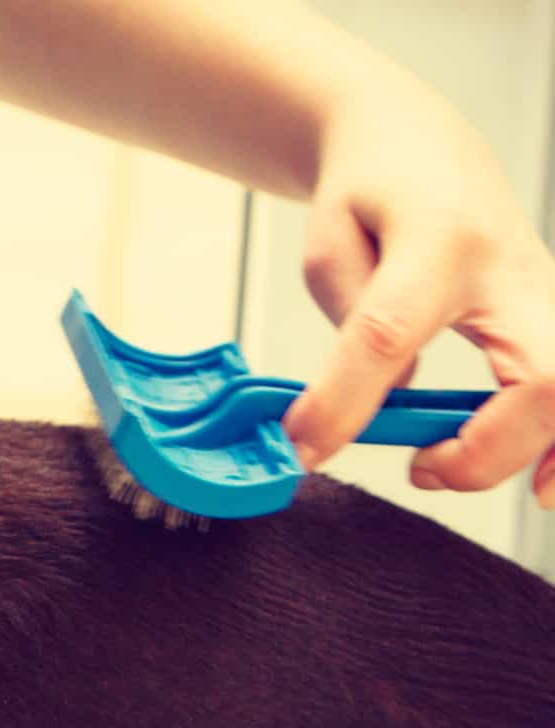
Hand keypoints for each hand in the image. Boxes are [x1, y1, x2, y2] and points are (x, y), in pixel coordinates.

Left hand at [282, 86, 554, 504]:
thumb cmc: (369, 194)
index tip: (301, 445)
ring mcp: (549, 293)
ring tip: (464, 474)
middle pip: (543, 375)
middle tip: (421, 469)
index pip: (390, 332)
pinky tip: (541, 480)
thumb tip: (374, 409)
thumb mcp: (330, 244)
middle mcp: (512, 268)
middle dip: (489, 448)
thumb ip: (352, 326)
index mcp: (435, 238)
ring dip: (541, 453)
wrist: (419, 142)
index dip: (343, 400)